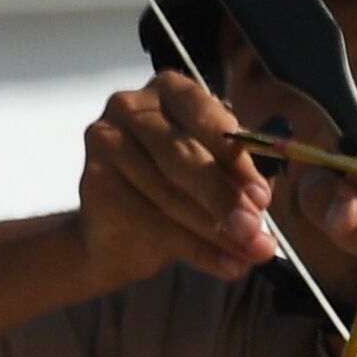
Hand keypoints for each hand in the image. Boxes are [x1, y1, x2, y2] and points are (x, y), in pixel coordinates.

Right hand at [77, 71, 276, 282]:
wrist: (116, 235)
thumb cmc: (174, 191)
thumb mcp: (215, 174)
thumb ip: (237, 176)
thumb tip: (262, 198)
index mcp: (169, 90)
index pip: (205, 115)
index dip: (236, 159)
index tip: (262, 196)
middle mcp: (130, 106)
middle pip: (182, 157)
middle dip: (224, 198)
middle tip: (254, 231)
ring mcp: (105, 143)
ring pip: (169, 195)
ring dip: (216, 232)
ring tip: (250, 255)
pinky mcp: (93, 184)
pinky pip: (151, 222)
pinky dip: (196, 250)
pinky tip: (226, 266)